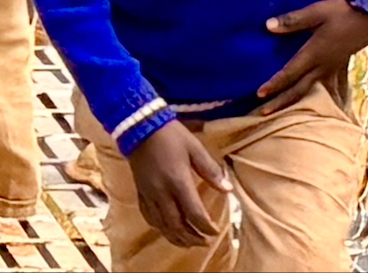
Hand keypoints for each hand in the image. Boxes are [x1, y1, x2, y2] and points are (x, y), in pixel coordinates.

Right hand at [127, 120, 231, 248]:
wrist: (139, 125)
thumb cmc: (170, 135)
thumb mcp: (194, 148)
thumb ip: (211, 170)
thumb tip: (228, 189)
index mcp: (178, 181)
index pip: (194, 214)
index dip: (207, 227)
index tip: (216, 231)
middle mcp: (162, 192)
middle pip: (177, 225)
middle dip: (193, 237)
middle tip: (205, 242)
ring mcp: (149, 194)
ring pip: (162, 225)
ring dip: (176, 238)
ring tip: (189, 243)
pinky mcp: (140, 192)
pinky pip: (149, 217)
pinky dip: (160, 227)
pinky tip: (167, 229)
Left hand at [258, 0, 367, 111]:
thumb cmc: (341, 13)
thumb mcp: (315, 12)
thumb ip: (292, 21)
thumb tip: (268, 25)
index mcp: (314, 54)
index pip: (290, 73)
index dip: (274, 84)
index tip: (259, 94)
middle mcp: (322, 66)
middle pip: (298, 89)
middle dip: (280, 102)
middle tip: (263, 112)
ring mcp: (332, 69)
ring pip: (310, 90)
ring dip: (294, 101)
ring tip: (280, 110)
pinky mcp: (338, 68)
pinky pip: (325, 88)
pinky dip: (315, 97)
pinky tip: (311, 103)